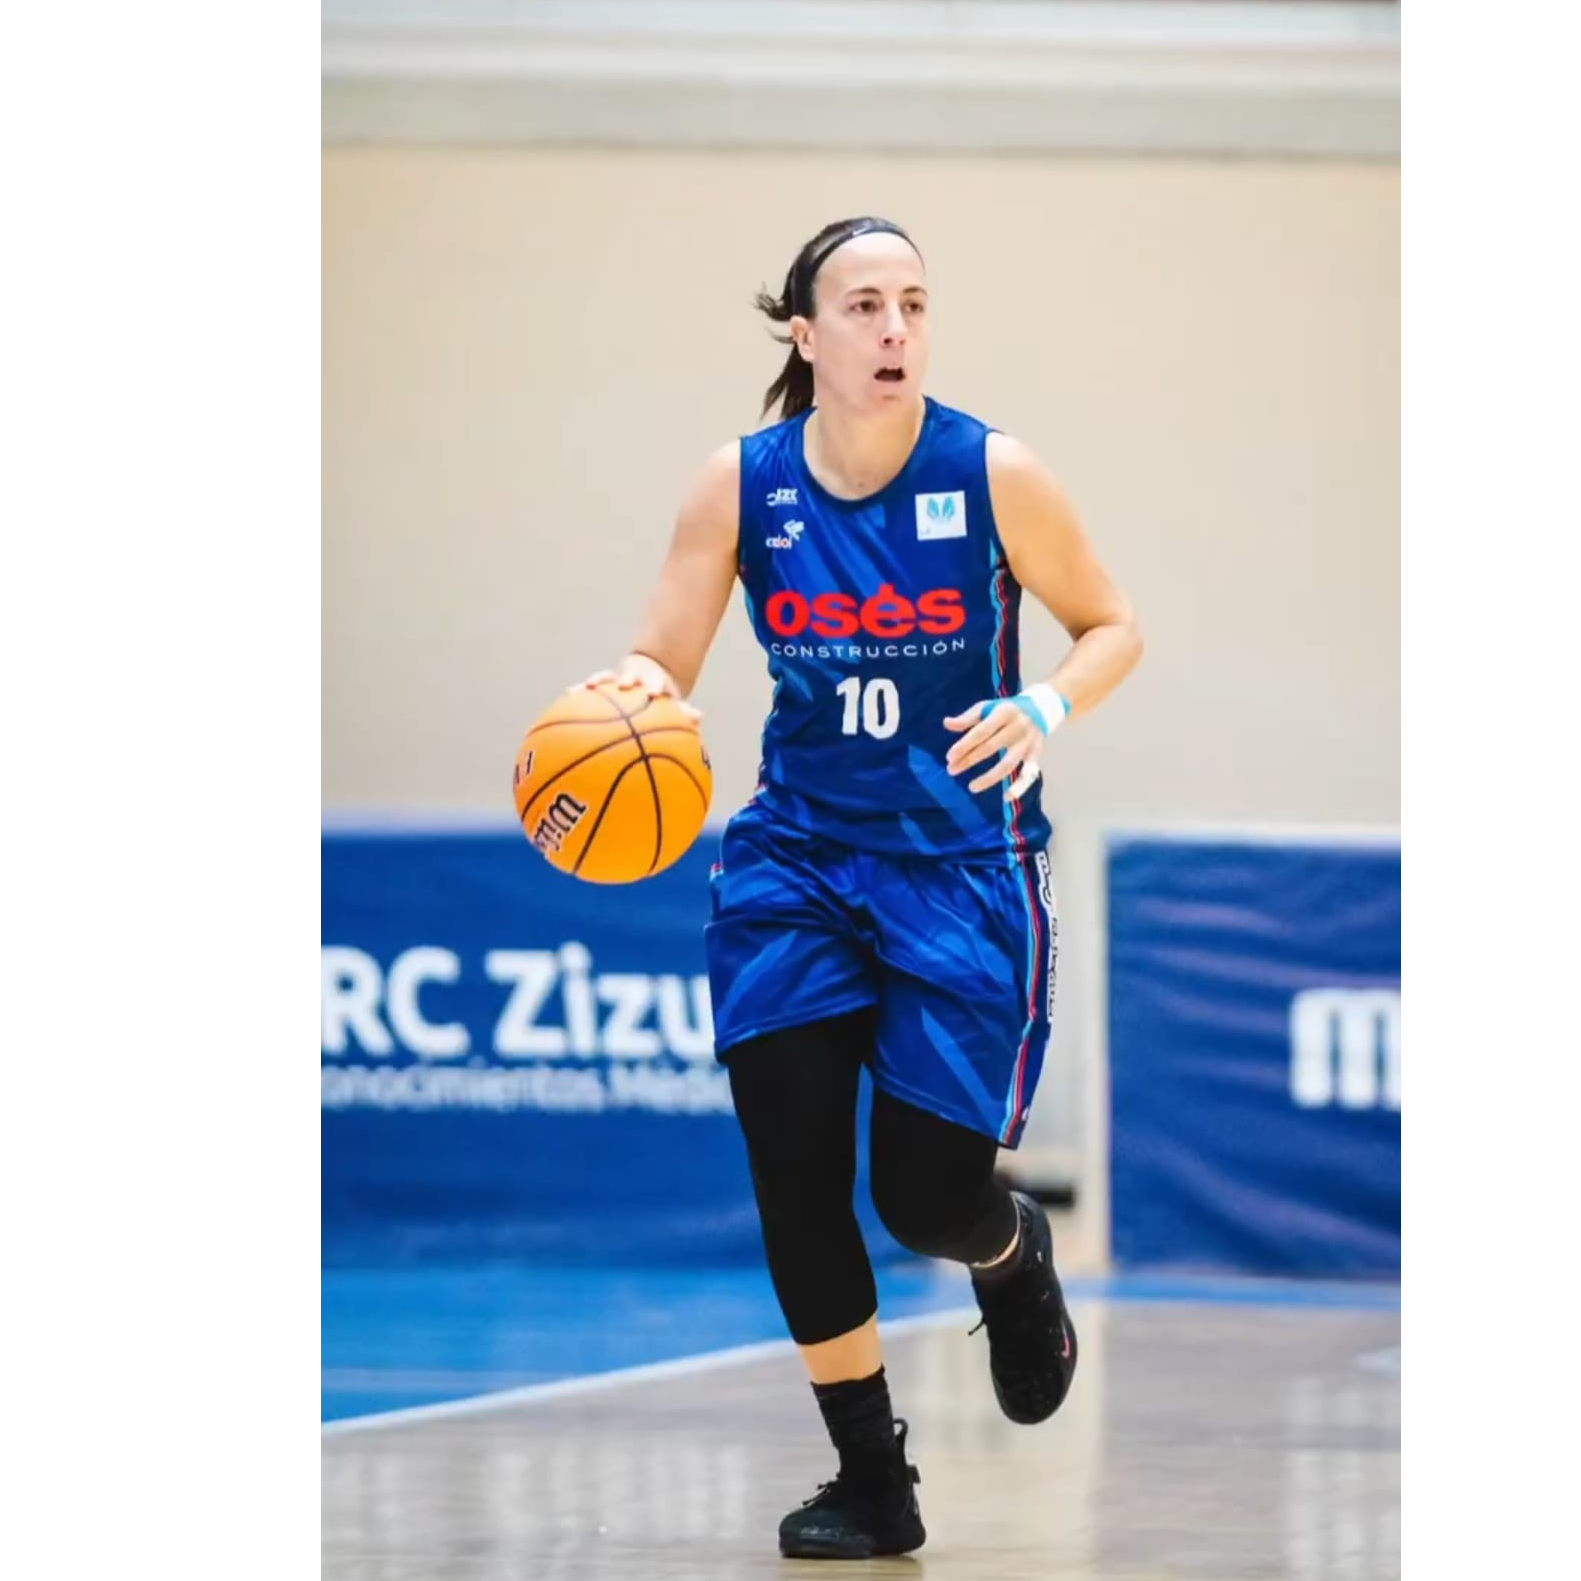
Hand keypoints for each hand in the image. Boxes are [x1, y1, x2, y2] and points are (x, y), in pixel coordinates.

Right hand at [576, 654, 701, 723]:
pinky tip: (565, 697)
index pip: (655, 683)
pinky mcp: (605, 683)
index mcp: (654, 684)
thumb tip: (698, 719)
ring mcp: (618, 679)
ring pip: (606, 678)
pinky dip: (579, 691)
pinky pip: (589, 688)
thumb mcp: (673, 704)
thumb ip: (683, 713)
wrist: (650, 674)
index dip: (654, 687)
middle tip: (622, 686)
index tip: (654, 693)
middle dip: (626, 681)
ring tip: (584, 687)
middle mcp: (636, 678)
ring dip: (598, 682)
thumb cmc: (663, 699)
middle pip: (629, 676)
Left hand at [943, 685, 1067, 798]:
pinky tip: (1007, 797)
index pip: (981, 730)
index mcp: (1004, 712)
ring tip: (971, 787)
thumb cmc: (1006, 710)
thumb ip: (968, 717)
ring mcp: (1028, 742)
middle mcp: (1018, 727)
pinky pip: (1029, 773)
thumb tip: (947, 724)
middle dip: (969, 760)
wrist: (1041, 708)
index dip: (965, 744)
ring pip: (1009, 764)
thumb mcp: (988, 707)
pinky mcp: (1036, 754)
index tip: (949, 757)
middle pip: (991, 747)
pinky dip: (1020, 786)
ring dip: (989, 778)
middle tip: (951, 770)